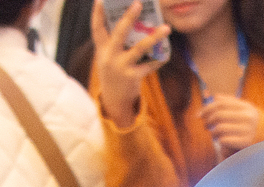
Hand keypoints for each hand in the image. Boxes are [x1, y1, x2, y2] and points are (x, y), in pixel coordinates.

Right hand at [91, 0, 169, 125]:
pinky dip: (158, 59)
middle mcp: (109, 56)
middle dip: (128, 17)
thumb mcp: (108, 56)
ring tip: (166, 28)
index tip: (100, 0)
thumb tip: (134, 22)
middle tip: (138, 3)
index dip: (97, 14)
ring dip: (154, 37)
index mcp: (101, 49)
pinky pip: (149, 65)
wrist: (113, 99)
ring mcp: (121, 66)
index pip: (96, 28)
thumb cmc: (113, 70)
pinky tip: (165, 54)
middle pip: (119, 33)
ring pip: (139, 48)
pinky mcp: (132, 77)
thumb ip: (115, 41)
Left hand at [201, 97, 263, 153]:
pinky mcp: (246, 143)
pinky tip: (220, 141)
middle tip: (205, 125)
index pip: (221, 104)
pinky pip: (224, 140)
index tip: (200, 115)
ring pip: (220, 128)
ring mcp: (248, 130)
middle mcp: (248, 117)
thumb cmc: (253, 126)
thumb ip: (231, 104)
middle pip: (219, 115)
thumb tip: (215, 96)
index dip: (207, 108)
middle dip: (208, 120)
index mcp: (247, 107)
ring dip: (213, 132)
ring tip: (213, 134)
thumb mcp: (246, 111)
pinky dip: (219, 141)